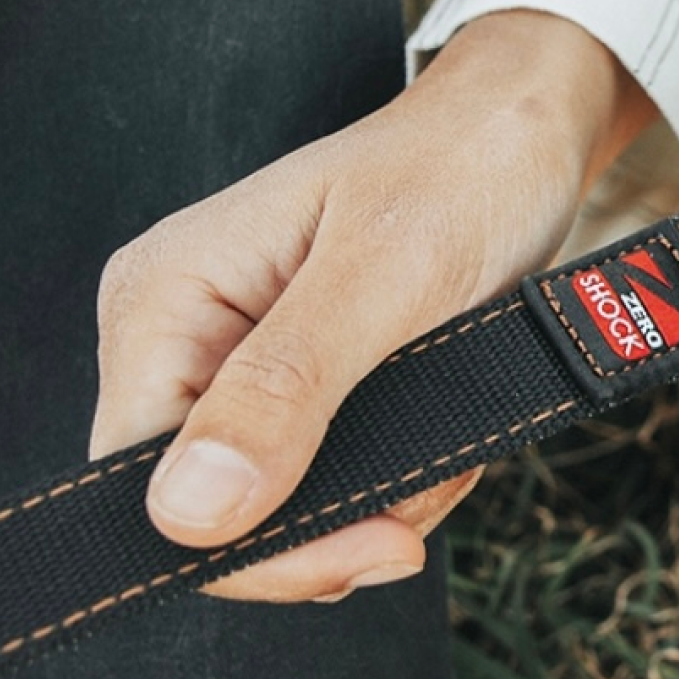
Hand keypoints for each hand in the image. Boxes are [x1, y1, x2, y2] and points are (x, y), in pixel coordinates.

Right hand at [90, 8, 652, 602]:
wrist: (530, 132)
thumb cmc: (461, 169)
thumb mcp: (386, 275)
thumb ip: (286, 388)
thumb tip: (187, 511)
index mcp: (164, 299)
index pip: (148, 486)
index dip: (254, 546)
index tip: (380, 543)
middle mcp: (183, 337)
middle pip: (219, 515)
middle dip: (340, 521)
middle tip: (440, 478)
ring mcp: (242, 364)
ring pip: (286, 511)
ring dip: (385, 499)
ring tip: (457, 429)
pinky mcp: (302, 385)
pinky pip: (333, 481)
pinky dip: (403, 476)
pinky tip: (450, 427)